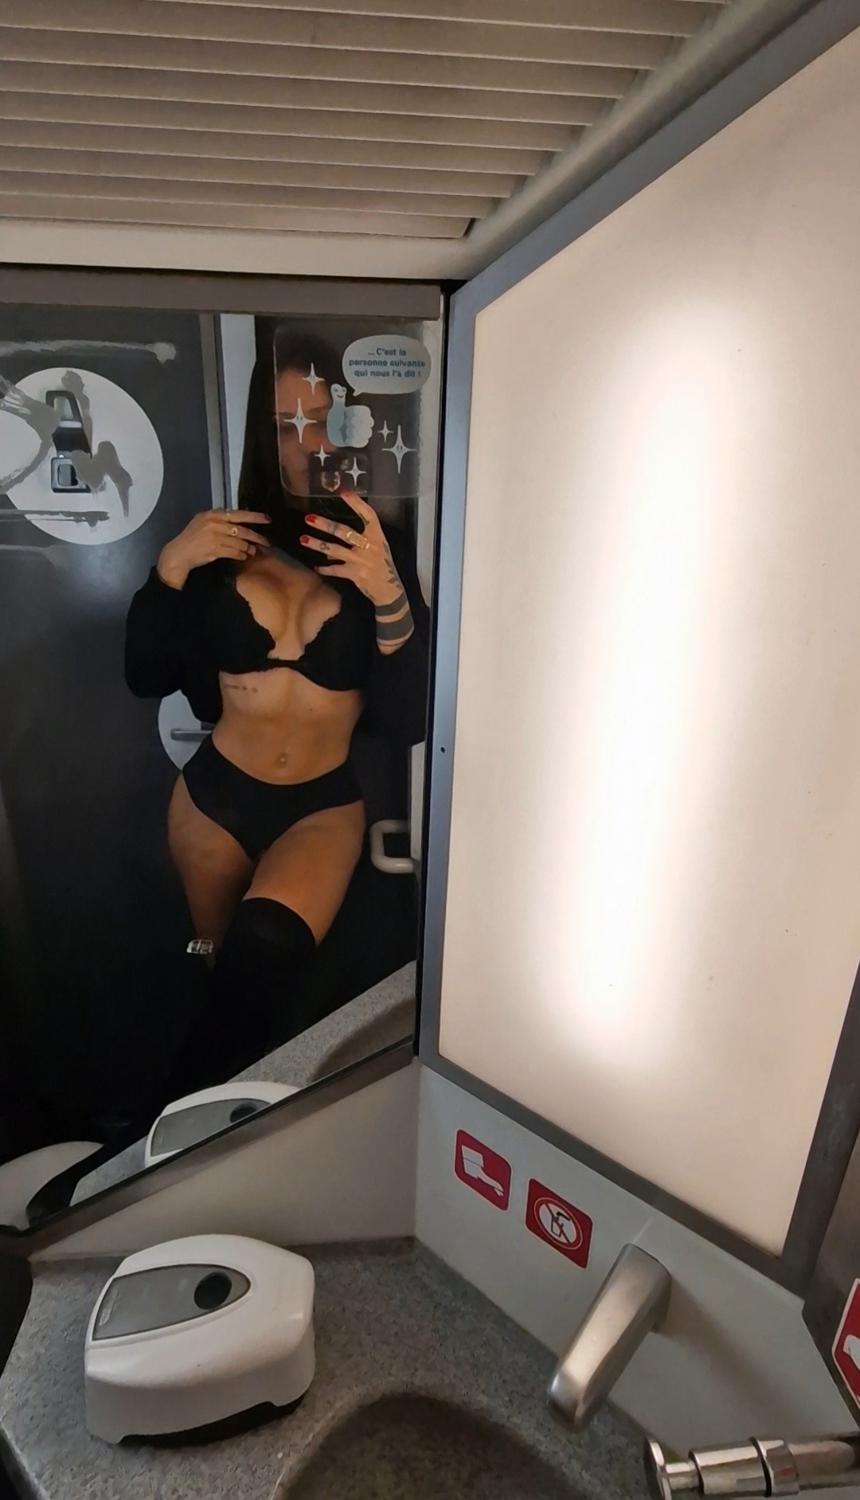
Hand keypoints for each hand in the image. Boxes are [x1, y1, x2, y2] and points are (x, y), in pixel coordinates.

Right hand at [156, 509, 270, 589]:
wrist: (179, 553)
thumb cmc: (192, 538)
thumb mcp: (202, 521)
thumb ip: (218, 518)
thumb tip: (235, 516)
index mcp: (213, 514)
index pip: (238, 514)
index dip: (255, 516)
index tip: (267, 519)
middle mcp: (214, 523)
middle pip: (242, 529)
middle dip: (257, 536)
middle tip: (266, 542)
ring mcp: (214, 537)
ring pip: (240, 542)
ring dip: (249, 548)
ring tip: (254, 551)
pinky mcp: (214, 550)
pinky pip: (234, 552)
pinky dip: (241, 555)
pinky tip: (244, 556)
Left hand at [301, 491, 402, 606]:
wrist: (389, 590)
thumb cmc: (381, 565)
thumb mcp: (378, 546)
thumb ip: (360, 538)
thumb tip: (334, 533)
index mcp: (377, 536)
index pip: (368, 515)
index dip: (356, 503)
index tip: (343, 492)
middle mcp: (370, 546)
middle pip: (344, 531)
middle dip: (325, 525)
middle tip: (309, 518)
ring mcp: (361, 560)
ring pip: (334, 549)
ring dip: (318, 544)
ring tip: (304, 539)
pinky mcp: (355, 574)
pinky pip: (335, 569)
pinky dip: (325, 568)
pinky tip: (316, 567)